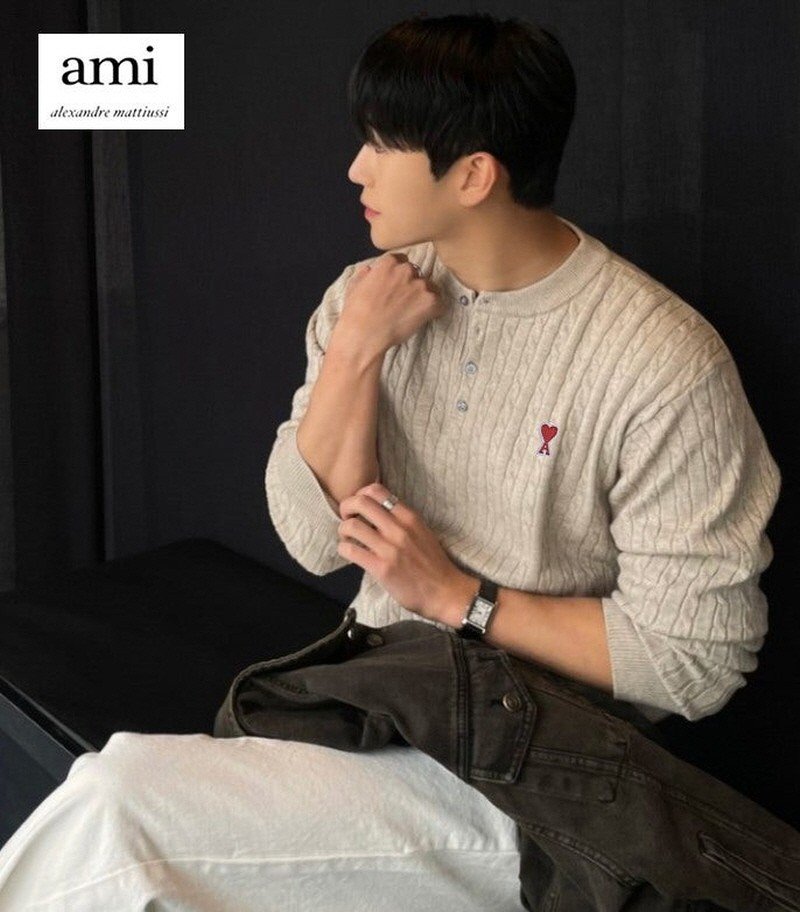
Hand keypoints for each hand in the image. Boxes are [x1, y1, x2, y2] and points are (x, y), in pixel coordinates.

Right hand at [336, 253, 446, 356]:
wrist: (364, 334)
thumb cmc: (356, 313)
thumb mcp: (354, 286)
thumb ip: (365, 274)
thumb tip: (370, 271)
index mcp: (389, 263)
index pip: (402, 261)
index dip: (400, 276)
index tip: (398, 287)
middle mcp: (407, 270)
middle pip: (417, 274)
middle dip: (413, 286)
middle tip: (404, 303)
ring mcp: (420, 285)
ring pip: (430, 288)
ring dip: (424, 298)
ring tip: (412, 313)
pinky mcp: (430, 302)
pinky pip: (440, 304)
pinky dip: (435, 312)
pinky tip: (422, 319)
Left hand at [336, 482, 474, 623]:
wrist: (445, 591)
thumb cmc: (433, 562)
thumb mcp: (421, 531)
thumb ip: (401, 519)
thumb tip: (376, 512)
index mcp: (409, 517)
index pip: (377, 490)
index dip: (360, 494)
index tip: (359, 507)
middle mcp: (398, 528)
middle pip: (360, 502)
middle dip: (346, 507)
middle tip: (346, 518)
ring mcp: (389, 548)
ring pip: (351, 526)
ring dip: (343, 530)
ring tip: (348, 538)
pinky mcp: (381, 568)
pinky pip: (351, 550)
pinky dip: (344, 549)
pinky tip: (349, 553)